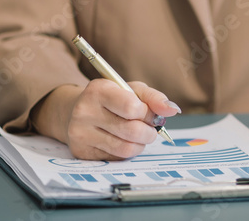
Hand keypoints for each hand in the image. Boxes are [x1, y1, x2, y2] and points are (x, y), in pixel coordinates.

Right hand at [31, 79, 180, 159]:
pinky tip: (123, 141)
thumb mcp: (131, 90)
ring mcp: (80, 134)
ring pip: (125, 148)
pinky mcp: (81, 152)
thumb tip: (173, 110)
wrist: (75, 111)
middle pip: (131, 131)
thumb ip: (154, 98)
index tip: (149, 113)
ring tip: (140, 136)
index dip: (148, 113)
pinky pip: (115, 158)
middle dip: (149, 132)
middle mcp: (84, 111)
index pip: (132, 108)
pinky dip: (127, 152)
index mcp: (98, 90)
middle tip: (150, 128)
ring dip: (140, 144)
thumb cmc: (110, 99)